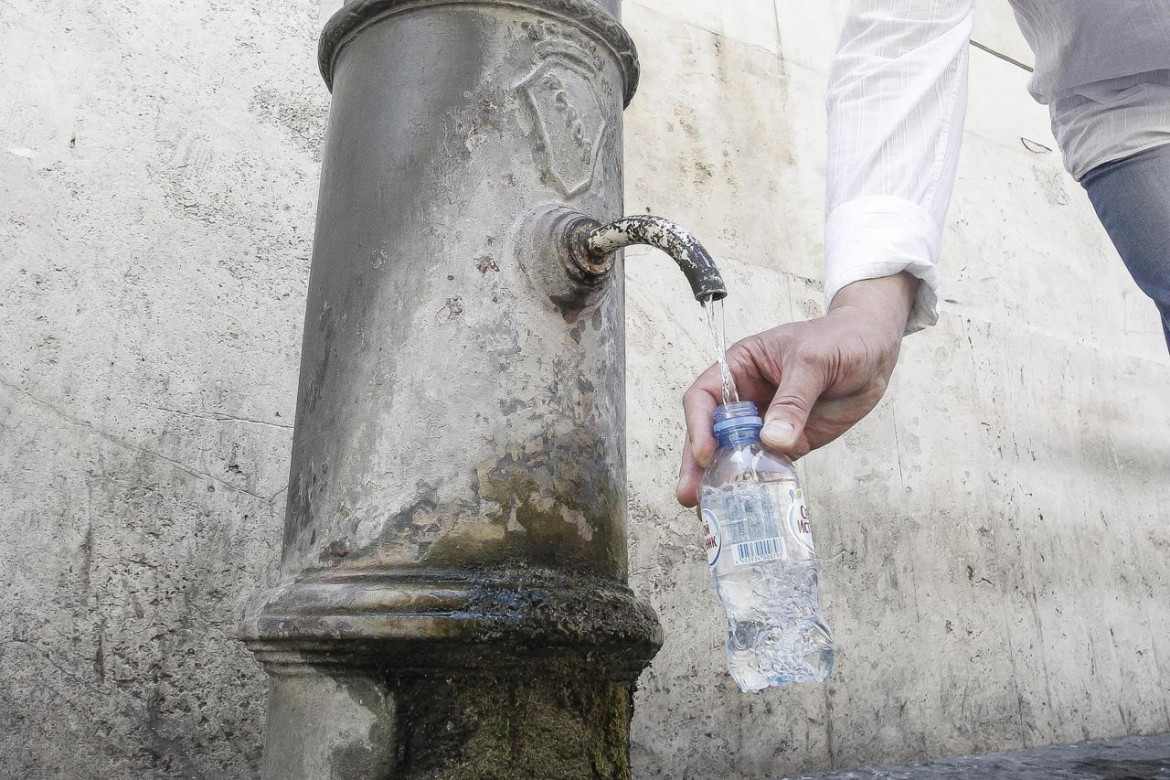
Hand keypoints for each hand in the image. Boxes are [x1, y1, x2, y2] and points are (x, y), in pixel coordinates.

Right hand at [676, 273, 918, 507]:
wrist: (875, 350)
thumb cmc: (839, 340)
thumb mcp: (813, 361)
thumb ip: (793, 400)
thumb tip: (772, 440)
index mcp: (740, 368)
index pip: (705, 397)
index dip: (699, 425)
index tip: (706, 453)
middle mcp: (745, 398)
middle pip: (711, 433)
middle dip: (698, 464)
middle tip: (689, 495)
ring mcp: (766, 423)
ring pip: (735, 454)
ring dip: (723, 481)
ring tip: (711, 511)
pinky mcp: (789, 441)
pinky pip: (767, 465)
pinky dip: (758, 484)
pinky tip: (751, 504)